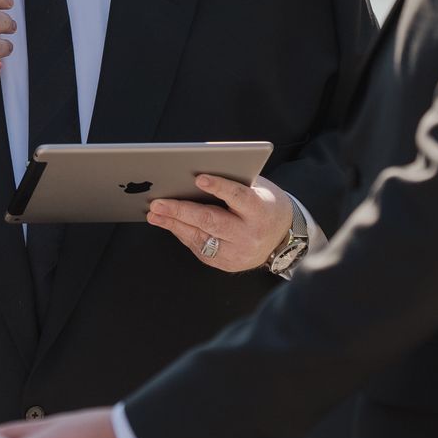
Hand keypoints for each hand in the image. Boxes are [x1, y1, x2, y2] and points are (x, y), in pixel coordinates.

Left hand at [147, 175, 292, 272]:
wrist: (283, 239)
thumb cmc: (266, 205)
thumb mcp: (259, 188)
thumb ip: (234, 182)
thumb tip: (196, 173)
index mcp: (260, 211)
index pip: (238, 197)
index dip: (219, 187)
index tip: (199, 178)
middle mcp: (249, 235)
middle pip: (211, 221)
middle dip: (181, 211)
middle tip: (158, 203)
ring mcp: (237, 253)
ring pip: (200, 238)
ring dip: (173, 224)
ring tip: (154, 213)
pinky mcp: (226, 264)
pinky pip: (199, 248)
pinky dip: (182, 233)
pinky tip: (168, 223)